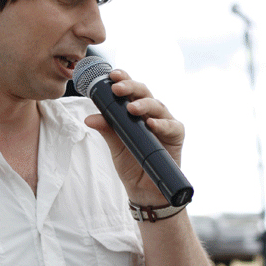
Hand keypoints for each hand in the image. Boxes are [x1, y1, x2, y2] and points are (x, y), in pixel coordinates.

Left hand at [84, 69, 184, 205]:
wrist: (144, 189)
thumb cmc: (130, 163)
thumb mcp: (115, 145)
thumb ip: (106, 129)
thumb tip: (90, 118)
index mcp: (135, 110)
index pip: (130, 90)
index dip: (123, 79)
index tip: (111, 76)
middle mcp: (151, 112)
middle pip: (143, 92)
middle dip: (130, 87)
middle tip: (117, 88)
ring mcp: (165, 122)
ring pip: (157, 105)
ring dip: (144, 104)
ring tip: (131, 108)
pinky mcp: (176, 135)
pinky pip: (171, 126)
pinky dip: (161, 124)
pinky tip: (151, 124)